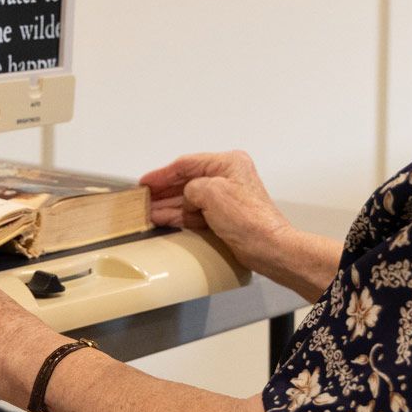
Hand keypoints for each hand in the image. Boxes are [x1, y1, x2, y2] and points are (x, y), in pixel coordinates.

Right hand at [139, 151, 294, 273]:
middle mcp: (228, 177)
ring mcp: (226, 198)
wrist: (268, 248)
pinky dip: (179, 216)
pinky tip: (164, 218)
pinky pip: (195, 212)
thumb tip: (185, 196)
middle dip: (163, 191)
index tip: (146, 182)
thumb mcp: (211, 193)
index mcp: (228, 164)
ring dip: (168, 205)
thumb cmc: (250, 220)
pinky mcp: (225, 217)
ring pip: (189, 198)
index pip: (187, 164)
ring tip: (148, 211)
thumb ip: (190, 187)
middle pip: (186, 181)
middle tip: (143, 198)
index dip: (163, 174)